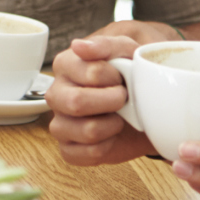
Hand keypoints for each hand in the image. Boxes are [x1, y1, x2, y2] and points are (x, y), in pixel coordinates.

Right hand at [44, 20, 179, 164]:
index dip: (116, 78)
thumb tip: (79, 46)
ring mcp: (59, 123)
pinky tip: (111, 136)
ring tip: (119, 117)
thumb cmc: (129, 74)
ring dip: (112, 125)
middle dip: (112, 102)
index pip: (92, 73)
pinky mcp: (68, 148)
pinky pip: (84, 154)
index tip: (122, 77)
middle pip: (77, 103)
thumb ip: (105, 45)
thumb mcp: (126, 51)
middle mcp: (56, 94)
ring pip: (85, 130)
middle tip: (124, 98)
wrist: (143, 104)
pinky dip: (106, 147)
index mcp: (65, 64)